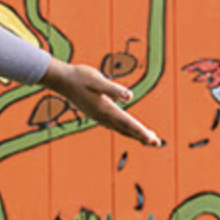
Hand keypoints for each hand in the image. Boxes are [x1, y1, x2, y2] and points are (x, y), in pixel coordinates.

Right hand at [42, 59, 163, 147]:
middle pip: (126, 129)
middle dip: (142, 136)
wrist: (62, 80)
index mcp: (105, 109)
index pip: (127, 122)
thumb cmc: (80, 76)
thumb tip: (129, 96)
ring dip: (135, 134)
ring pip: (120, 128)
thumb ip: (113, 89)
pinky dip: (125, 129)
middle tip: (157, 143)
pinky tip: (129, 129)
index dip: (141, 131)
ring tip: (148, 139)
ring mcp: (98, 116)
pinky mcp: (96, 113)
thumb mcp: (97, 79)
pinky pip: (114, 125)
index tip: (152, 140)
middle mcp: (102, 116)